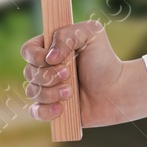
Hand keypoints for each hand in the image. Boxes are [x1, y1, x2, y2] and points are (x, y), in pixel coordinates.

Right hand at [19, 19, 146, 126]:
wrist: (119, 89)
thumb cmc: (105, 59)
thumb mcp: (90, 34)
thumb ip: (66, 35)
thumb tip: (49, 57)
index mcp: (49, 49)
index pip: (27, 51)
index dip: (37, 56)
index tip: (57, 60)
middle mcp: (45, 69)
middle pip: (28, 72)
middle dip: (48, 76)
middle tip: (70, 75)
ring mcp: (48, 89)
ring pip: (32, 92)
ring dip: (50, 93)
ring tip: (71, 93)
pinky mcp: (53, 109)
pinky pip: (35, 112)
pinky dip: (45, 111)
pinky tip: (61, 109)